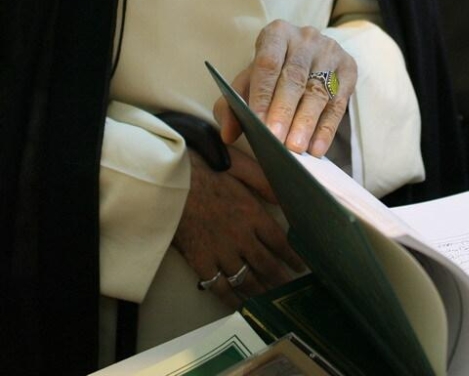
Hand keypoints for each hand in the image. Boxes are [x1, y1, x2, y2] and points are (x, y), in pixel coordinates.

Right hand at [172, 148, 302, 304]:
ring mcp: (221, 253)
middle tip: (291, 290)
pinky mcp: (201, 263)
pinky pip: (220, 287)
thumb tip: (284, 197)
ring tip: (272, 299)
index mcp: (252, 213)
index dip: (292, 256)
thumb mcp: (239, 165)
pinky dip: (232, 298)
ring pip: (247, 279)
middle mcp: (241, 238)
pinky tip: (240, 303)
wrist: (168, 185)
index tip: (300, 267)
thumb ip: (263, 180)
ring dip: (261, 290)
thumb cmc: (202, 169)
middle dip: (281, 279)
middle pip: (266, 264)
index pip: (279, 241)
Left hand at [214, 19, 356, 156]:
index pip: (268, 62)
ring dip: (306, 122)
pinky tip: (316, 148)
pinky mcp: (348, 68)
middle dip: (284, 110)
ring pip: (318, 90)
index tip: (257, 122)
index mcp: (277, 34)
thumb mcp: (248, 81)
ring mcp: (330, 51)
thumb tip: (228, 134)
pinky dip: (327, 128)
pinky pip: (339, 101)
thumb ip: (231, 105)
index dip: (262, 93)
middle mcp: (305, 38)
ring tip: (295, 148)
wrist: (308, 56)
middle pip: (295, 77)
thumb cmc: (272, 73)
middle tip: (276, 140)